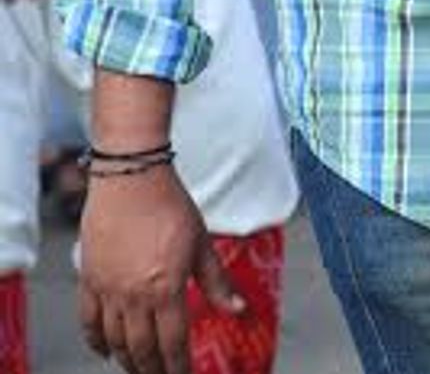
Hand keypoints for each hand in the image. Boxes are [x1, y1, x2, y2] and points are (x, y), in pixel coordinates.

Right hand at [80, 164, 243, 373]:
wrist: (132, 176)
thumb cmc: (171, 205)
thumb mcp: (201, 243)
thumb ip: (216, 282)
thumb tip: (240, 310)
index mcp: (167, 288)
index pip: (173, 344)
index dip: (179, 368)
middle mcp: (135, 296)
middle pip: (142, 350)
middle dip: (153, 370)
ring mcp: (109, 289)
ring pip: (115, 342)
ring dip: (127, 360)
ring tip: (139, 367)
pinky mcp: (89, 279)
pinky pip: (88, 322)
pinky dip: (96, 342)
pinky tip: (105, 351)